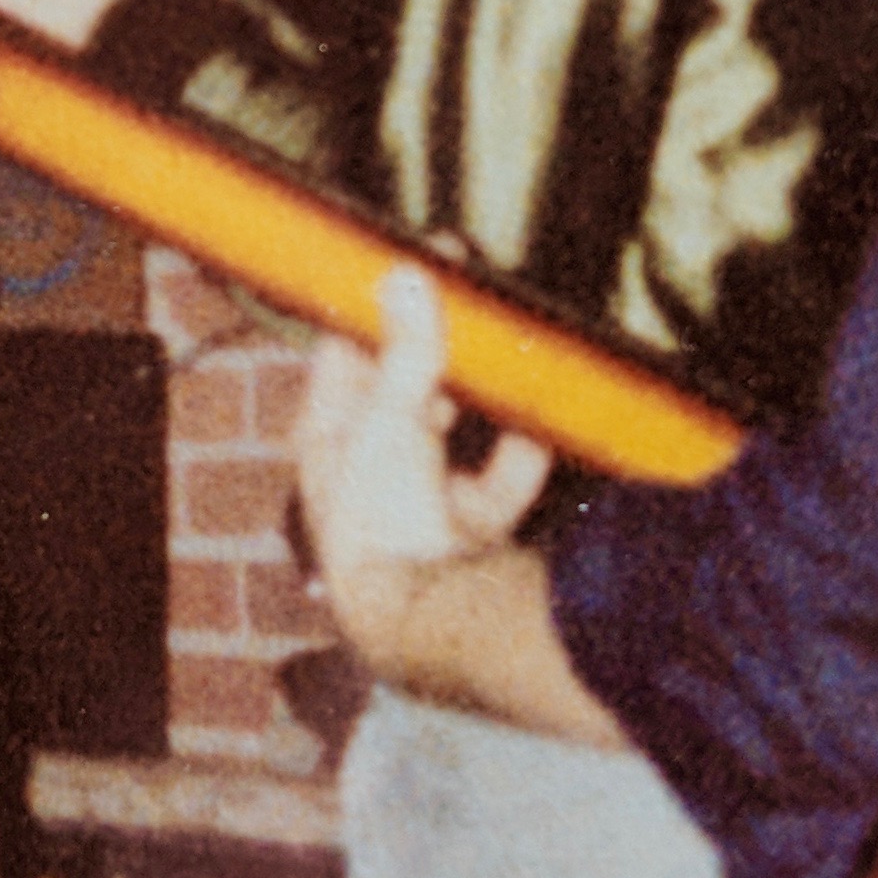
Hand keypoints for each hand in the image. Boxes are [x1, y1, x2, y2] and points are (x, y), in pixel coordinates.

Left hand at [295, 267, 552, 667]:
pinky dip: (529, 444)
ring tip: (517, 343)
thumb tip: (408, 275)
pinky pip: (506, 469)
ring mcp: (424, 492)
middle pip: (408, 385)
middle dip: (444, 345)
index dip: (380, 308)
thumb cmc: (379, 517)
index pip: (346, 353)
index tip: (415, 264)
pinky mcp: (474, 520)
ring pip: (462, 423)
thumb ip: (409, 349)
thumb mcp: (390, 418)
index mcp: (329, 434)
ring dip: (489, 389)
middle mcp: (372, 462)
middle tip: (477, 296)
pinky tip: (548, 413)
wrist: (425, 613)